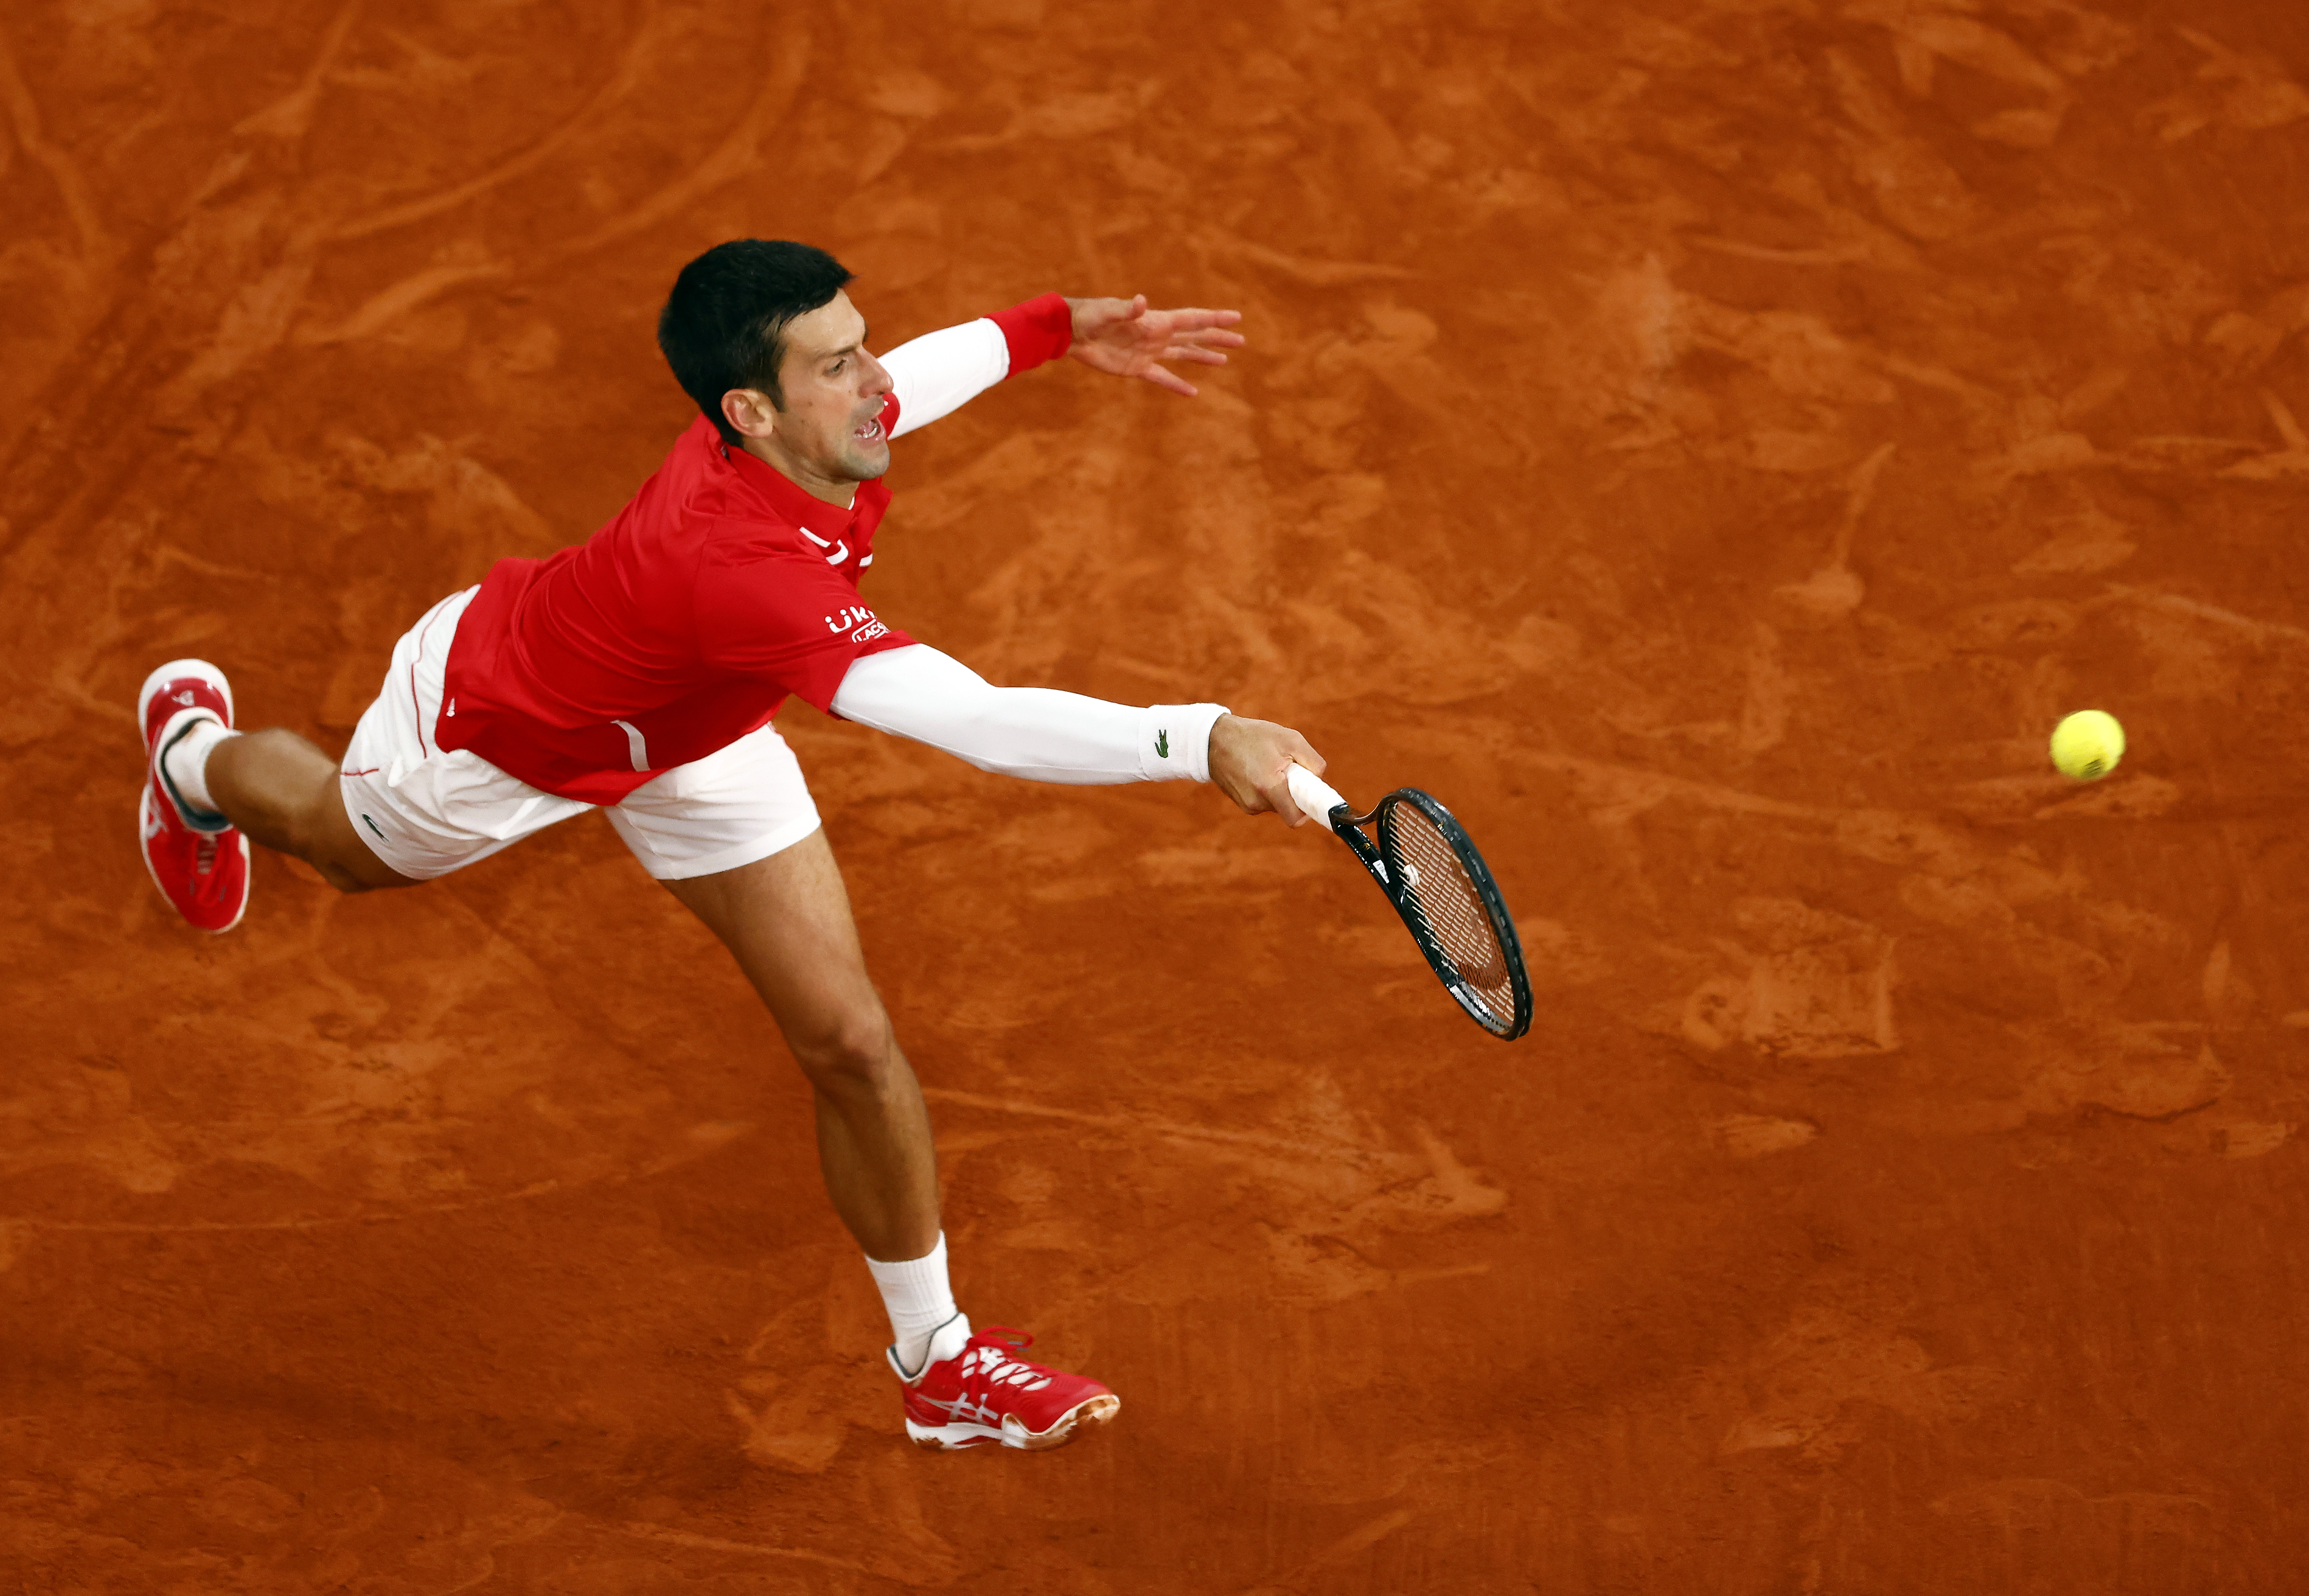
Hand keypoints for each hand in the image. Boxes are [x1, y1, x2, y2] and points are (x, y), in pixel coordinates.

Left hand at [1065, 295, 1244, 396]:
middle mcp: (1158, 335)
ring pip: (1184, 354)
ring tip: (1225, 361)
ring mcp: (1149, 352)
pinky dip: (1177, 385)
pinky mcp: (1137, 368)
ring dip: (1204, 357)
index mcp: (1157, 321)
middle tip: (1241, 340)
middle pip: (1195, 336)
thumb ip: (1126, 310)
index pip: (1192, 319)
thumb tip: (1141, 302)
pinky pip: (1163, 378)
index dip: (1214, 318)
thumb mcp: (1108, 312)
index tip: (1236, 317)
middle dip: (1218, 338)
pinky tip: (1192, 393)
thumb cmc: (1090, 317)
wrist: (1072, 333)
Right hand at [1207, 714, 1325, 825]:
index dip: (1310, 811)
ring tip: (1268, 766)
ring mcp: (1247, 805)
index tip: (1315, 801)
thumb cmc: (1254, 736)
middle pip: (1289, 809)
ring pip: (1278, 804)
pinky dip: (1268, 790)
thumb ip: (1312, 761)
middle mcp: (1256, 801)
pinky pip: (1265, 801)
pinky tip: (1258, 771)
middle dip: (1294, 792)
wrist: (1213, 740)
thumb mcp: (1289, 738)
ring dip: (1280, 790)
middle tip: (1288, 769)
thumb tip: (1319, 780)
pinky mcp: (1242, 803)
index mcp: (1269, 786)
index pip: (1296, 818)